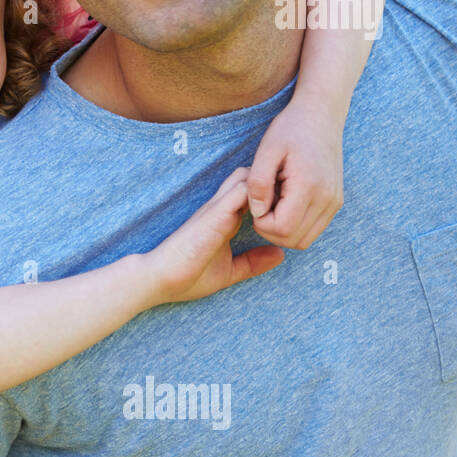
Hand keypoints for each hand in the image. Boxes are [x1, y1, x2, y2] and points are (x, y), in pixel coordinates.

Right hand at [150, 167, 285, 303]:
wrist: (160, 279)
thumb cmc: (188, 276)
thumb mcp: (230, 271)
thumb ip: (253, 262)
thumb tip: (280, 255)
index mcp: (225, 220)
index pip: (253, 195)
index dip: (272, 194)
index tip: (293, 200)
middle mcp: (221, 209)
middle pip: (251, 178)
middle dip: (273, 182)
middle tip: (295, 191)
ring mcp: (217, 208)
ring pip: (247, 178)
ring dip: (268, 183)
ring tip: (289, 193)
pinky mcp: (215, 213)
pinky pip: (242, 192)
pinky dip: (260, 192)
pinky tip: (276, 202)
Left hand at [248, 102, 344, 249]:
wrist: (321, 115)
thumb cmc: (290, 129)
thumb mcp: (266, 151)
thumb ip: (258, 182)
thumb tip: (257, 212)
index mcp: (309, 186)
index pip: (282, 229)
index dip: (261, 224)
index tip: (254, 202)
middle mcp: (328, 199)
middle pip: (294, 240)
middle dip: (270, 230)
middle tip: (260, 204)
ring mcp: (334, 203)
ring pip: (305, 240)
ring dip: (282, 230)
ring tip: (272, 203)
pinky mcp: (335, 202)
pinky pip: (313, 229)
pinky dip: (295, 225)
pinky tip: (284, 203)